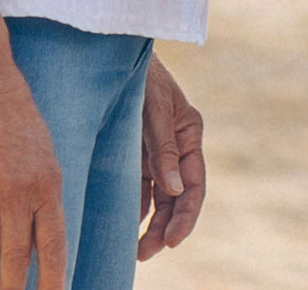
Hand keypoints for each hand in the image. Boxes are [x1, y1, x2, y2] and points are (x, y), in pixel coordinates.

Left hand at [136, 54, 205, 259]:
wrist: (113, 53)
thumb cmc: (140, 77)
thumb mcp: (153, 109)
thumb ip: (163, 149)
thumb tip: (174, 190)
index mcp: (189, 133)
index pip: (194, 183)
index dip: (186, 215)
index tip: (172, 242)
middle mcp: (176, 146)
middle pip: (178, 196)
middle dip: (166, 228)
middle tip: (145, 254)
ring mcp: (156, 152)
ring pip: (160, 198)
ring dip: (152, 225)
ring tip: (136, 251)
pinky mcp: (136, 154)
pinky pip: (141, 190)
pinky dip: (136, 210)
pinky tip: (125, 228)